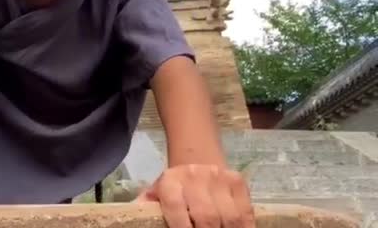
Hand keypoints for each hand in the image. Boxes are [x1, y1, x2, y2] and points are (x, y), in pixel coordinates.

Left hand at [134, 164, 254, 227]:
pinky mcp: (237, 181)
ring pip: (229, 217)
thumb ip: (147, 205)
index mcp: (170, 181)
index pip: (176, 208)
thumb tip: (133, 214)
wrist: (198, 159)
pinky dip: (245, 227)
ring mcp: (218, 178)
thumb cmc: (175, 187)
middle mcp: (194, 177)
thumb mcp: (157, 193)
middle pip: (206, 216)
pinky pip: (246, 212)